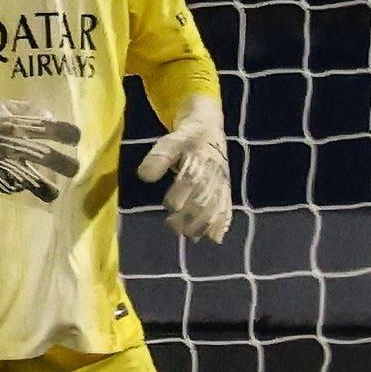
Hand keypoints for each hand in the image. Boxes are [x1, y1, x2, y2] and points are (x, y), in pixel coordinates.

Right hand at [0, 91, 82, 199]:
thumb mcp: (3, 105)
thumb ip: (28, 110)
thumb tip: (49, 118)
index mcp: (17, 123)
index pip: (50, 128)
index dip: (67, 133)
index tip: (76, 138)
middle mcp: (12, 144)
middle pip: (45, 156)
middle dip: (64, 164)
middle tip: (74, 170)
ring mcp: (1, 161)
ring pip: (28, 178)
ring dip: (44, 187)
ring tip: (53, 194)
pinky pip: (7, 185)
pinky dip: (16, 187)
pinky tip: (21, 187)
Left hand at [137, 96, 232, 242]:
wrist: (209, 133)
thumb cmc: (186, 140)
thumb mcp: (170, 142)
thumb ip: (158, 158)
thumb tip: (144, 176)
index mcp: (199, 161)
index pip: (190, 181)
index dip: (180, 196)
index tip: (169, 205)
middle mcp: (213, 175)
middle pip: (203, 200)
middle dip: (189, 216)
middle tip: (172, 226)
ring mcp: (221, 185)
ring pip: (216, 208)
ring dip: (204, 225)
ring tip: (190, 236)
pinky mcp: (225, 191)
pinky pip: (227, 208)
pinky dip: (222, 224)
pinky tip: (214, 238)